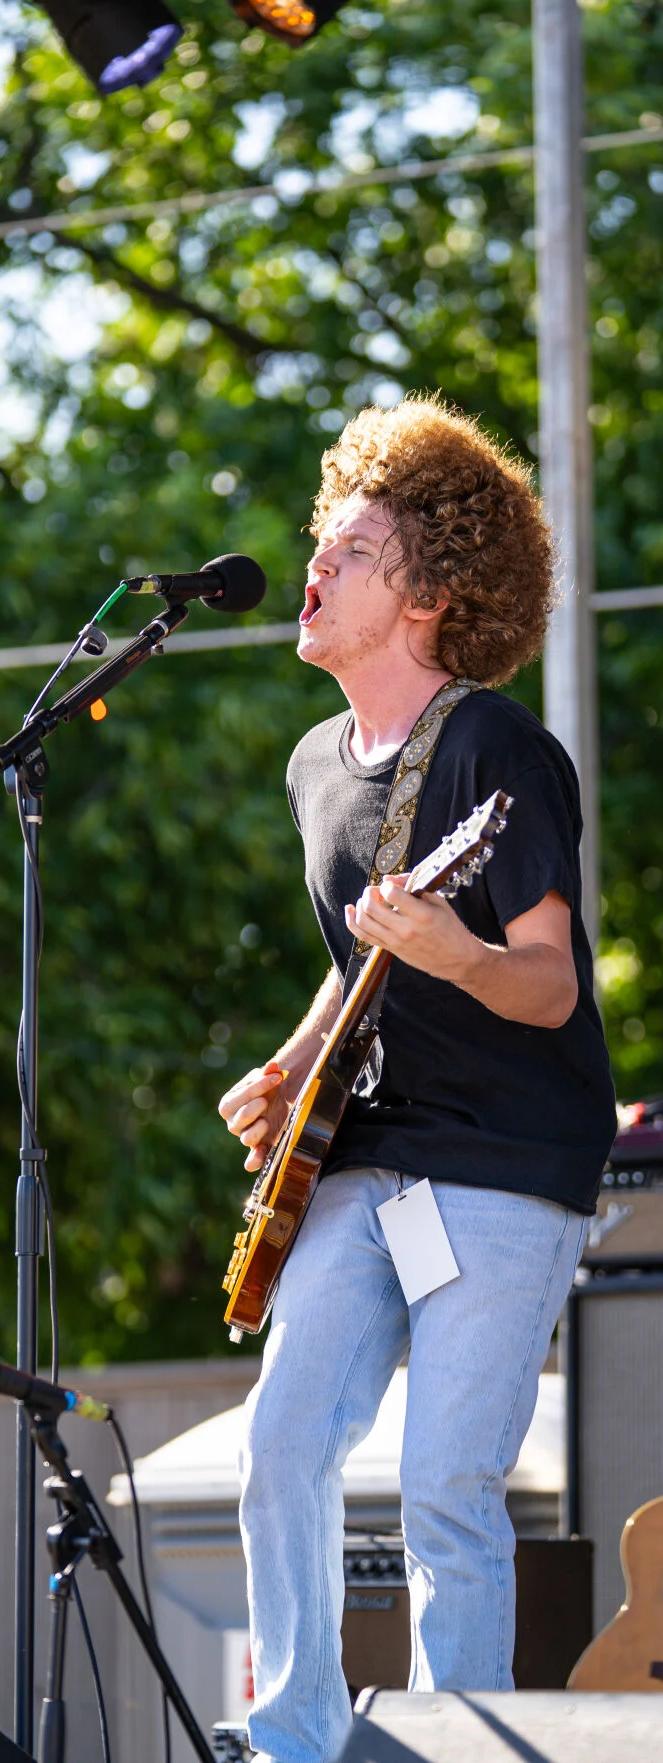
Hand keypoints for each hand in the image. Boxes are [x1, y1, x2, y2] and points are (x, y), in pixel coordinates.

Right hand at [218, 1061, 290, 1172]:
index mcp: (230, 1103)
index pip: (237, 1097)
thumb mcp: (268, 1078)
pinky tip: (260, 1155)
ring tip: (267, 1121)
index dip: (256, 1087)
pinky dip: (255, 1160)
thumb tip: (273, 1066)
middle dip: (253, 1108)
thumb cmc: (269, 1089)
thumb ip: (269, 1072)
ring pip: (246, 1138)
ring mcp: (247, 1136)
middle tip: (266, 1101)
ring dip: (256, 1130)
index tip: (277, 1077)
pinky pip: (252, 1161)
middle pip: (238, 1120)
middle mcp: (235, 1123)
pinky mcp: (260, 1148)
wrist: (282, 1101)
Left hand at [344, 872, 476, 983]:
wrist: (458, 960)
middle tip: (377, 890)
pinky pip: (363, 936)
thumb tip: (390, 879)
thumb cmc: (451, 929)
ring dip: (360, 905)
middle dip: (370, 892)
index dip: (388, 884)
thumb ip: (414, 887)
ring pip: (363, 921)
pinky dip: (351, 921)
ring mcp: (395, 941)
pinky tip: (351, 910)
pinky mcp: (390, 949)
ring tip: (367, 900)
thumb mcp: (439, 902)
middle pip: (371, 907)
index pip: (391, 893)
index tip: (393, 884)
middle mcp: (405, 929)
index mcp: (421, 915)